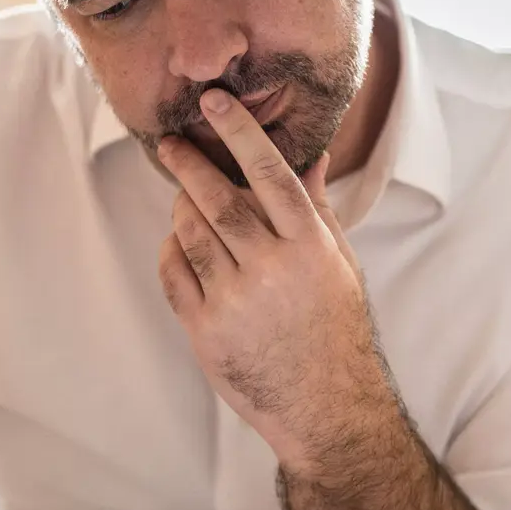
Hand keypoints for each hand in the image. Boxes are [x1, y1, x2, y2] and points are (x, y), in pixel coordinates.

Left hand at [156, 90, 392, 466]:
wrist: (326, 407)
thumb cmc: (336, 329)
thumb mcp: (339, 264)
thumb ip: (316, 208)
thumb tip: (312, 154)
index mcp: (310, 247)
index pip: (270, 173)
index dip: (239, 132)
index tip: (215, 102)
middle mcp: (272, 270)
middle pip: (218, 199)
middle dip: (190, 164)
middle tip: (172, 143)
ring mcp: (235, 302)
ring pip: (190, 233)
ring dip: (180, 208)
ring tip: (183, 197)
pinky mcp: (206, 331)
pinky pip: (174, 274)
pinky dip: (171, 250)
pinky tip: (179, 243)